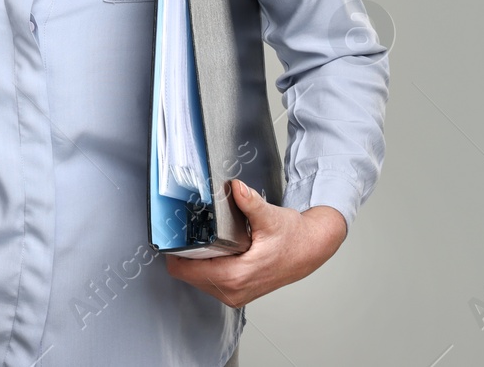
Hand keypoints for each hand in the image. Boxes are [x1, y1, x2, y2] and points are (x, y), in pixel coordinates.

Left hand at [164, 179, 348, 308]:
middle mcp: (233, 291)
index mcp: (237, 276)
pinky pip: (207, 280)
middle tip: (187, 229)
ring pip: (195, 278)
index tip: (173, 233)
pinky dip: (204, 265)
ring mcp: (234, 294)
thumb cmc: (293, 238)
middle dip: (185, 252)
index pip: (187, 270)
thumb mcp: (271, 217)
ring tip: (201, 237)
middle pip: (187, 274)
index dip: (176, 251)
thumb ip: (251, 203)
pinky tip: (211, 248)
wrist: (310, 249)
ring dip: (194, 259)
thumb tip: (237, 188)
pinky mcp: (236, 292)